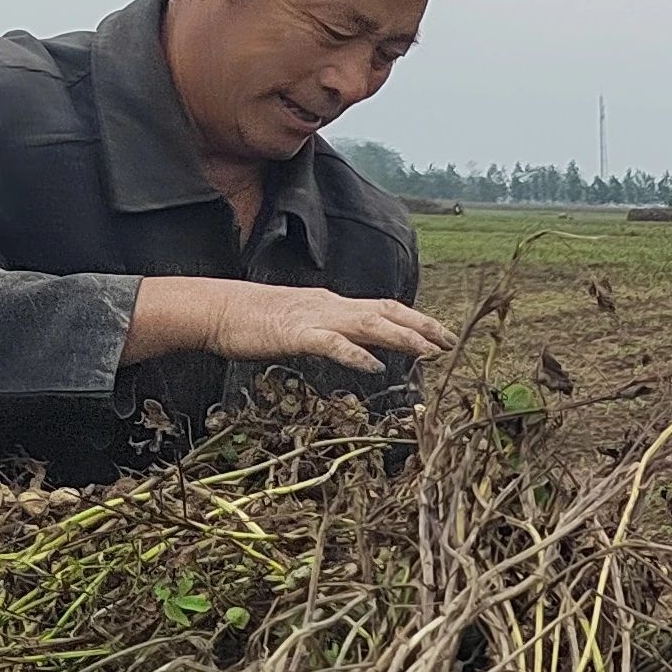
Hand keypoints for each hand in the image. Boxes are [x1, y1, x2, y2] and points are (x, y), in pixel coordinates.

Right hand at [126, 277, 455, 372]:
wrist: (219, 309)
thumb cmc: (258, 320)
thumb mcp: (304, 323)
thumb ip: (333, 331)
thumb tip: (360, 346)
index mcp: (335, 304)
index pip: (384, 307)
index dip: (416, 319)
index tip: (443, 334)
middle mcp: (332, 306)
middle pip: (386, 312)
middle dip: (422, 327)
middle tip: (451, 342)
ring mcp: (315, 318)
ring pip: (368, 325)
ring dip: (402, 338)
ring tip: (428, 351)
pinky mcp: (297, 334)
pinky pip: (332, 344)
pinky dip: (355, 355)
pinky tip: (375, 367)